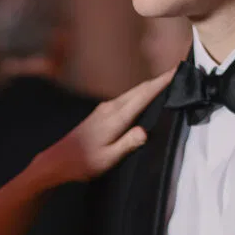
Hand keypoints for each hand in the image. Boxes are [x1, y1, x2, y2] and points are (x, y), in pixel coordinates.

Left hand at [36, 71, 176, 188]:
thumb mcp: (107, 159)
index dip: (161, 82)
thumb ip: (127, 144)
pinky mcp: (101, 112)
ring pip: (132, 92)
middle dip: (158, 79)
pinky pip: (126, 98)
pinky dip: (139, 93)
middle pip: (139, 89)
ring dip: (149, 85)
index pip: (143, 96)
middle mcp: (110, 108)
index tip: (176, 71)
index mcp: (115, 118)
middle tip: (177, 71)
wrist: (58, 161)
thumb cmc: (83, 163)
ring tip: (166, 80)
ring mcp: (104, 108)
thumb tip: (145, 132)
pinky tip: (144, 96)